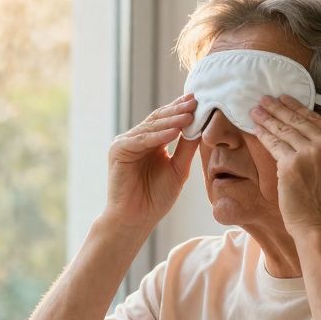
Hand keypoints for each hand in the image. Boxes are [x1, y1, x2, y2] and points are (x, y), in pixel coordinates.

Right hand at [103, 94, 199, 230]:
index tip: (199, 101)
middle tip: (195, 101)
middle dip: (177, 110)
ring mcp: (126, 143)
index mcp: (150, 142)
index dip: (181, 110)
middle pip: (158, 119)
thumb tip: (202, 126)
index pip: (166, 120)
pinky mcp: (118, 151)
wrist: (136, 219)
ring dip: (171, 121)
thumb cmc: (156, 198)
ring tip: (189, 115)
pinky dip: (157, 136)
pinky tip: (174, 132)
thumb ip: (186, 148)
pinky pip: (141, 140)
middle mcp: (136, 139)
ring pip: (151, 127)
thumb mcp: (178, 169)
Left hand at [247, 95, 320, 238]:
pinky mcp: (291, 164)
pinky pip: (274, 144)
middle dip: (279, 108)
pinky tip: (255, 127)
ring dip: (268, 117)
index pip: (317, 119)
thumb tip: (307, 136)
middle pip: (298, 121)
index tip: (286, 99)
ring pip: (284, 130)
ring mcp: (309, 154)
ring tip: (256, 109)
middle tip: (265, 99)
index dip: (298, 107)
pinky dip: (263, 134)